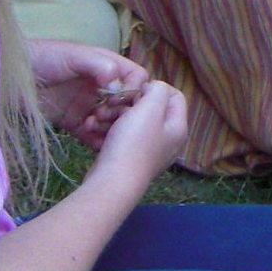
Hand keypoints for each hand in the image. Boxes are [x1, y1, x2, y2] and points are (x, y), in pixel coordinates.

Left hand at [29, 39, 146, 151]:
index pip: (135, 78)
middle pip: (127, 103)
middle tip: (103, 116)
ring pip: (113, 122)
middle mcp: (102, 87)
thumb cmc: (44, 57)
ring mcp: (89, 106)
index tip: (121, 99)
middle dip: (122, 112)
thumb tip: (119, 84)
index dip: (135, 89)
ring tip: (92, 126)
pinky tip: (93, 144)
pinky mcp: (75, 123)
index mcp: (107, 67)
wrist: (11, 75)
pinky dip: (97, 142)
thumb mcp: (74, 56)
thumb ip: (99, 66)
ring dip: (109, 128)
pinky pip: (93, 136)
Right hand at [88, 80, 187, 198]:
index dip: (155, 88)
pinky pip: (120, 136)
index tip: (135, 92)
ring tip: (98, 117)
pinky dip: (108, 130)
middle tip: (113, 105)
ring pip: (132, 121)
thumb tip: (152, 89)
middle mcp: (166, 139)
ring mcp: (148, 150)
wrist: (112, 182)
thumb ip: (158, 91)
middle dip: (128, 103)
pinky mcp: (129, 158)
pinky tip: (94, 129)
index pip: (174, 96)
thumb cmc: (133, 143)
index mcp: (177, 127)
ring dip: (113, 115)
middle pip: (151, 108)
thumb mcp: (150, 108)